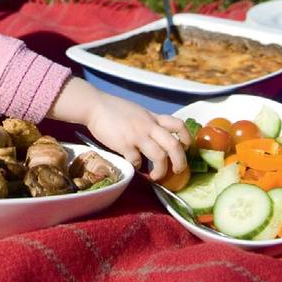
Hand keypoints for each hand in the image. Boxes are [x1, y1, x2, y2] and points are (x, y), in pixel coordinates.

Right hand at [48, 78, 190, 180]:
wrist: (95, 106)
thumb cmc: (115, 109)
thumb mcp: (138, 112)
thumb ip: (149, 122)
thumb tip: (158, 136)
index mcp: (153, 118)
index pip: (178, 125)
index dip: (186, 138)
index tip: (185, 148)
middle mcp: (149, 127)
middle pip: (174, 146)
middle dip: (180, 162)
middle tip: (178, 170)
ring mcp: (137, 136)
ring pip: (160, 156)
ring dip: (161, 171)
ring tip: (156, 175)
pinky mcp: (124, 144)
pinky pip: (137, 161)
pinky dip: (138, 167)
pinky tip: (134, 165)